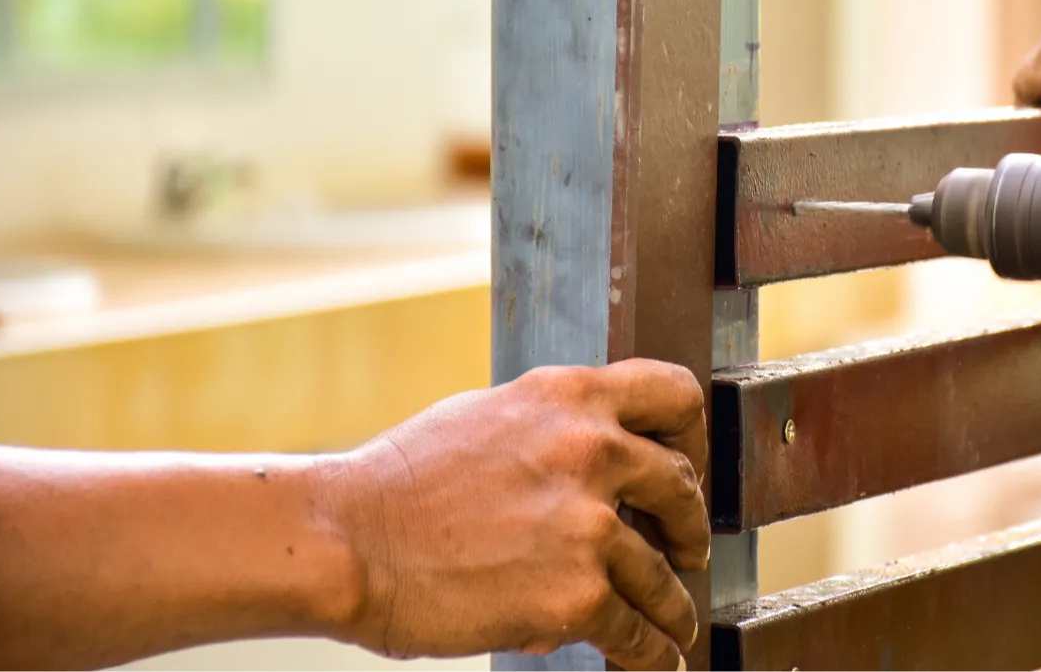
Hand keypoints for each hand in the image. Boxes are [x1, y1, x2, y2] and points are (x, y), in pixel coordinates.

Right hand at [325, 359, 708, 670]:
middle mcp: (590, 448)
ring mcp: (588, 521)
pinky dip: (651, 653)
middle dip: (690, 527)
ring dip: (675, 606)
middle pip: (682, 487)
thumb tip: (591, 466)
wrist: (348, 541)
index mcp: (569, 396)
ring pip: (664, 573)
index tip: (689, 467)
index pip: (673, 396)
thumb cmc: (400, 484)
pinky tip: (654, 662)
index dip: (691, 438)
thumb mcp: (488, 418)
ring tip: (677, 624)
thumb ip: (551, 431)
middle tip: (687, 551)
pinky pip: (636, 630)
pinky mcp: (577, 591)